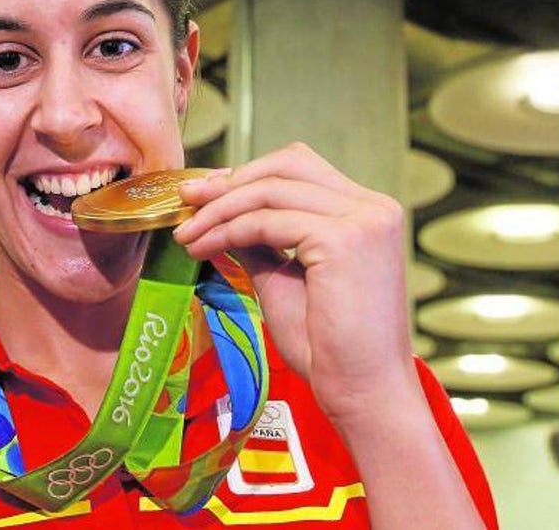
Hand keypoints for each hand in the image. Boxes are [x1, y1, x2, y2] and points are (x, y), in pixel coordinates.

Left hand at [173, 142, 415, 422]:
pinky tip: (204, 248)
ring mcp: (362, 221)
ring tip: (187, 234)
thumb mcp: (284, 279)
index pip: (300, 168)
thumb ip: (259, 241)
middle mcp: (372, 208)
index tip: (204, 194)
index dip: (247, 174)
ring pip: (271, 191)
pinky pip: (267, 222)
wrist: (363, 394)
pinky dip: (227, 231)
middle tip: (186, 199)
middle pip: (287, 164)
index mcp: (367, 213)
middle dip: (230, 180)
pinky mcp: (343, 241)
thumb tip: (218, 212)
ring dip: (219, 210)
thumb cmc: (329, 348)